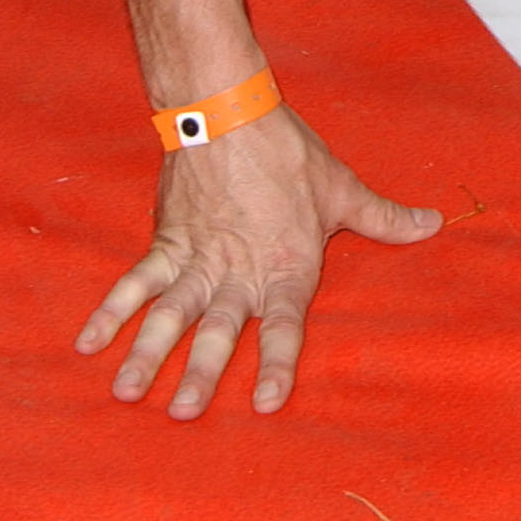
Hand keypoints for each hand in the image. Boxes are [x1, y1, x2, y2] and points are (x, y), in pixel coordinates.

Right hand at [77, 106, 440, 417]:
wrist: (229, 109)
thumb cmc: (289, 152)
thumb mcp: (341, 188)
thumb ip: (383, 218)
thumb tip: (432, 225)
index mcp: (285, 265)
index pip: (284, 325)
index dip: (279, 362)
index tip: (268, 401)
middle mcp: (238, 272)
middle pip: (218, 330)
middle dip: (202, 372)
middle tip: (186, 411)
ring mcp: (198, 259)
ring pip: (170, 314)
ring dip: (149, 352)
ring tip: (129, 392)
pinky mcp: (166, 242)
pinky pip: (134, 283)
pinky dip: (111, 312)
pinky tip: (88, 343)